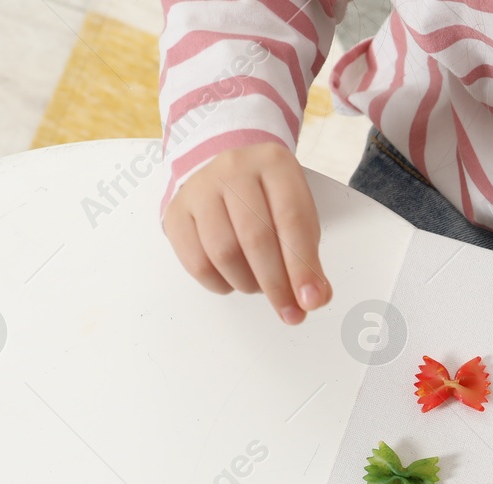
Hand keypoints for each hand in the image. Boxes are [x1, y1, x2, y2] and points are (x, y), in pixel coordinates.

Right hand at [163, 142, 331, 323]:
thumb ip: (309, 256)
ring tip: (260, 286)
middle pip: (255, 238)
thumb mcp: (297, 216)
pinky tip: (234, 281)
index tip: (311, 301)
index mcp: (274, 164)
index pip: (291, 220)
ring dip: (248, 283)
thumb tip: (315, 298)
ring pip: (223, 252)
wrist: (225, 174)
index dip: (302, 266)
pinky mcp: (176, 213)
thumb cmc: (267, 199)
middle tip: (290, 311)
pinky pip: (196, 262)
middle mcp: (233, 169)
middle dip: (276, 285)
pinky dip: (220, 284)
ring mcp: (200, 189)